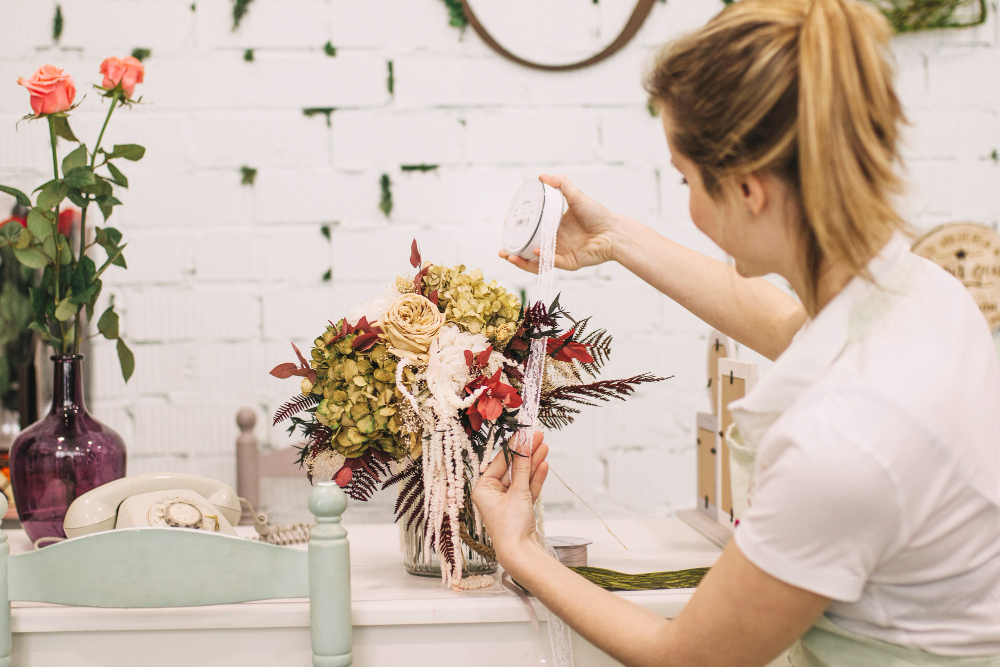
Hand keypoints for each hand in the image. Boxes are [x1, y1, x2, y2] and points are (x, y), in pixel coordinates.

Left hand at [472, 432, 549, 574]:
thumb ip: (522, 468)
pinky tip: (544, 464)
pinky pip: (527, 488)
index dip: (514, 447)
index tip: (524, 433)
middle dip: (526, 453)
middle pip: (511, 468)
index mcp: (483, 489)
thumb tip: (524, 446)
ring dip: (533, 463)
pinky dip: (535, 477)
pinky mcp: (519, 508)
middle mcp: (492, 494)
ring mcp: (507, 501)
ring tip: (545, 446)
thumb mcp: (517, 492)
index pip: (499, 461)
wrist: (521, 553)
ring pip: (521, 477)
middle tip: (538, 436)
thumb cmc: (511, 526)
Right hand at [500, 174, 623, 273]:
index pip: (531, 233)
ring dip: (523, 261)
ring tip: (511, 257)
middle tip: (503, 251)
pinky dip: (543, 258)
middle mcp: (555, 243)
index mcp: (554, 228)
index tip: (506, 230)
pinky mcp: (570, 263)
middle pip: (529, 251)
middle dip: (514, 254)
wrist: (615, 231)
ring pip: (537, 261)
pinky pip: (553, 263)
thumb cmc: (598, 214)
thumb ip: (560, 184)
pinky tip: (536, 251)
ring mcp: (561, 254)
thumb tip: (541, 176)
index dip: (518, 235)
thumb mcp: (576, 196)